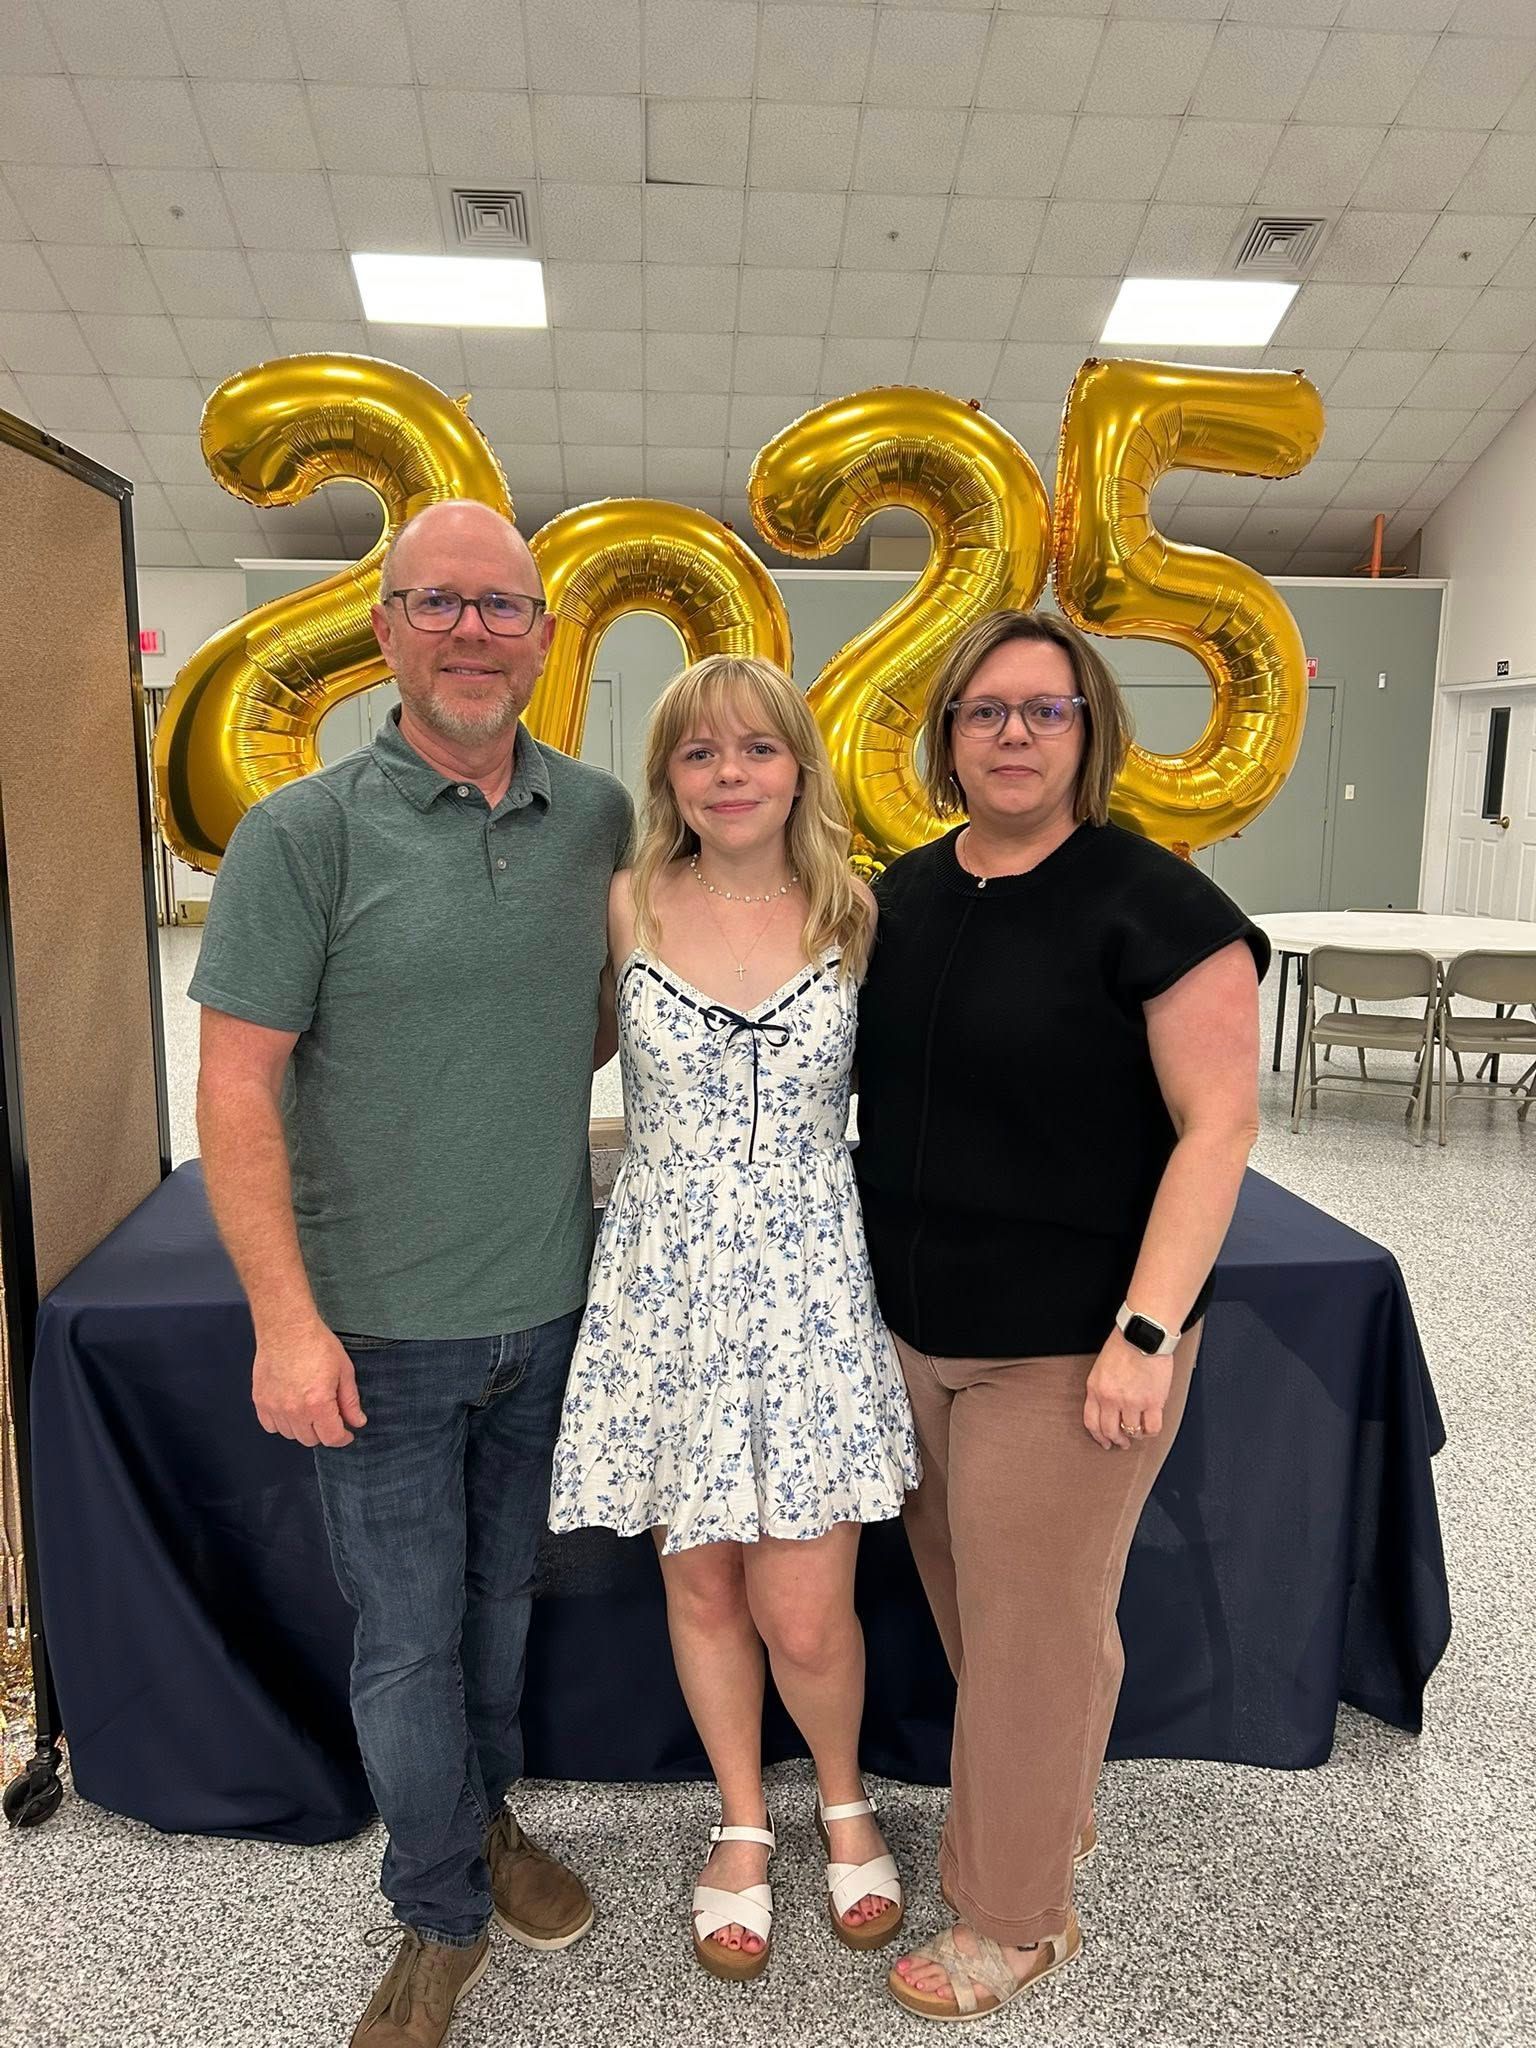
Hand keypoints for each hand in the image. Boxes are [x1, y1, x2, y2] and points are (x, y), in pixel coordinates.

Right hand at [252, 1320, 367, 1447]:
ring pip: (291, 1434)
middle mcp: (294, 1410)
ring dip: (302, 1427)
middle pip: (311, 1440)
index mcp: (318, 1404)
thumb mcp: (344, 1370)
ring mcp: (274, 1406)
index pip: (331, 1438)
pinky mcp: (260, 1400)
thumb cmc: (317, 1343)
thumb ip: (350, 1401)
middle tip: (329, 1415)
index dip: (343, 1438)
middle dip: (324, 1431)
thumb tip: (357, 1422)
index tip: (346, 1432)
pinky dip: (281, 1422)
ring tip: (309, 1408)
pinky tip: (290, 1408)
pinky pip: (270, 1425)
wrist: (287, 1327)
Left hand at [1083, 1333, 1172, 1450]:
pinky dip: (1151, 1431)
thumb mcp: (1101, 1367)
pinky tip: (1150, 1427)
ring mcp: (1132, 1402)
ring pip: (1131, 1432)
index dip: (1098, 1436)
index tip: (1105, 1442)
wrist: (1143, 1335)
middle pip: (1110, 1431)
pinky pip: (1152, 1428)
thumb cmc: (1124, 1344)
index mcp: (1095, 1389)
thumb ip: (1102, 1388)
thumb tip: (1108, 1409)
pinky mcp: (1152, 1402)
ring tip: (1139, 1432)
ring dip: (1135, 1435)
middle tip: (1122, 1443)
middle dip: (1117, 1440)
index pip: (1091, 1422)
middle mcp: (1111, 1399)